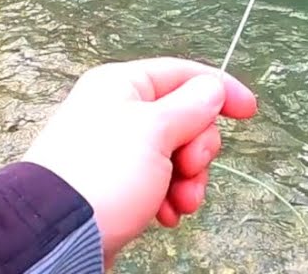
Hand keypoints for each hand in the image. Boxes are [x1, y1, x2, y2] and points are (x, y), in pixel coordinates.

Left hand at [22, 57, 257, 267]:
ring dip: (187, 180)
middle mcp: (117, 112)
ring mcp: (116, 150)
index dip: (220, 89)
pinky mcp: (115, 184)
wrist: (58, 233)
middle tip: (189, 168)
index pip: (183, 74)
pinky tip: (165, 216)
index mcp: (122, 85)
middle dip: (197, 149)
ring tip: (179, 203)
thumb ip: (191, 106)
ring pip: (174, 155)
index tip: (249, 112)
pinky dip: (168, 198)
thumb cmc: (103, 174)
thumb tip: (211, 87)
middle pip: (183, 118)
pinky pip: (157, 182)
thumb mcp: (155, 131)